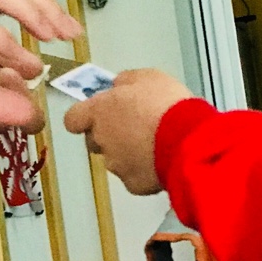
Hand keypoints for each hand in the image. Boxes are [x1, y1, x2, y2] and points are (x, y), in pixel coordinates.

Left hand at [62, 68, 192, 194]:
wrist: (188, 140)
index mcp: (99, 111)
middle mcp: (101, 140)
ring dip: (128, 152)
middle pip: (94, 140)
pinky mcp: (133, 183)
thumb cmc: (167, 105)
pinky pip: (134, 175)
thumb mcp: (148, 77)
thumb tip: (117, 85)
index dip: (85, 116)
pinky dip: (144, 169)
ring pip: (115, 159)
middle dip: (110, 134)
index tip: (100, 113)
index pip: (73, 119)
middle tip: (135, 126)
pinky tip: (161, 159)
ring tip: (154, 142)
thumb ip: (125, 81)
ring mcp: (116, 165)